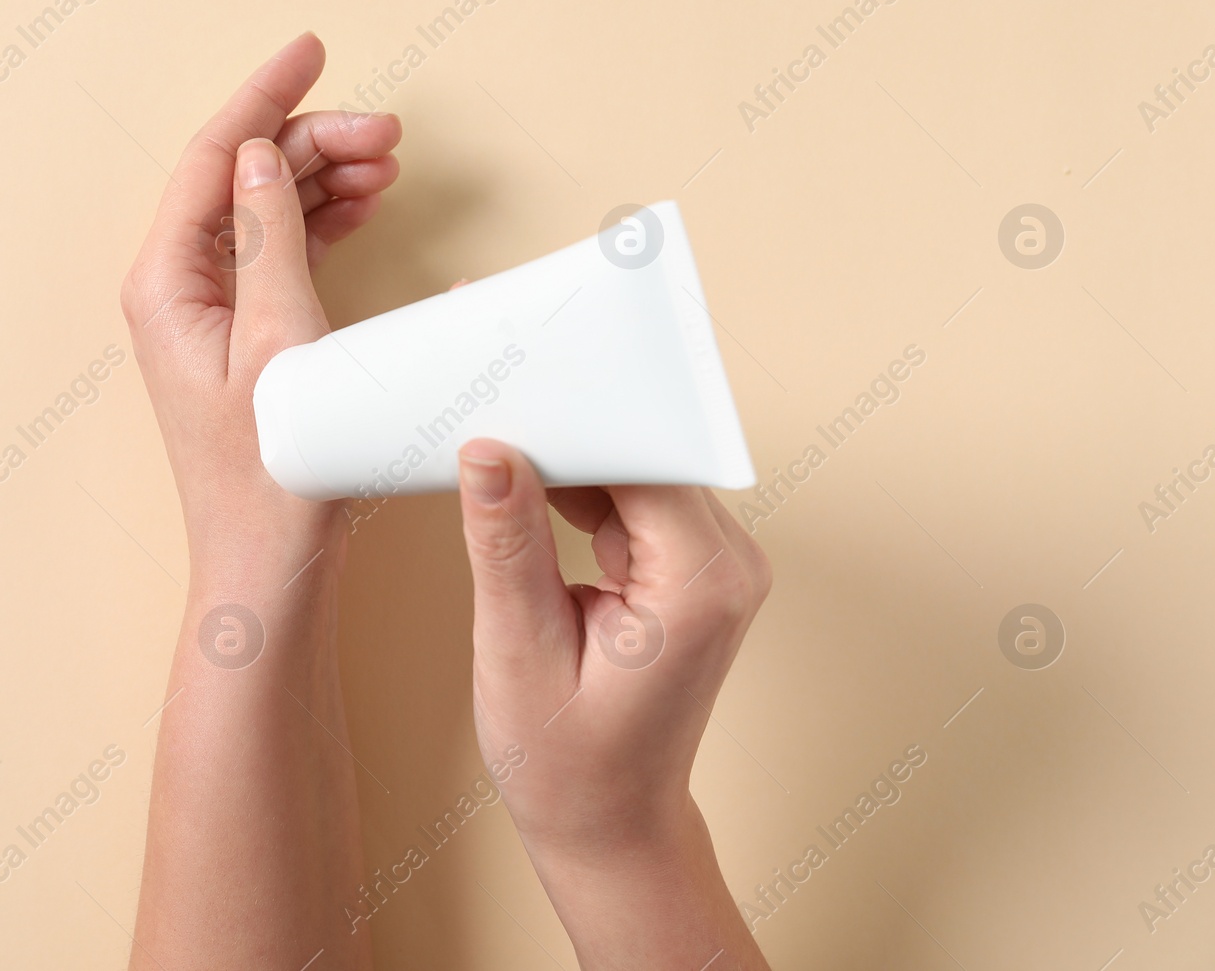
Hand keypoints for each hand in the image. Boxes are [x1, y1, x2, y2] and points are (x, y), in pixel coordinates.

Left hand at [120, 32, 401, 583]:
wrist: (268, 565)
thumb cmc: (269, 477)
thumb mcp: (279, 347)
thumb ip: (269, 242)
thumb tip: (259, 157)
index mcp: (166, 282)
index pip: (213, 157)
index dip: (265, 96)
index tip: (312, 48)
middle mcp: (177, 287)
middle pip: (244, 178)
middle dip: (313, 142)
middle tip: (388, 133)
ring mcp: (209, 311)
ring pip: (265, 211)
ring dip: (323, 179)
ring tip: (387, 164)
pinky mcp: (243, 335)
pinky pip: (279, 252)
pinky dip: (322, 222)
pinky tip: (362, 205)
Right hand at [457, 437, 772, 968]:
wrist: (611, 827)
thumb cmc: (569, 765)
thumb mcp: (518, 652)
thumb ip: (507, 545)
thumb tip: (488, 451)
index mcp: (700, 583)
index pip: (641, 456)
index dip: (576, 415)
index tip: (509, 386)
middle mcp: (726, 563)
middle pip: (644, 452)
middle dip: (566, 430)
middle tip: (488, 405)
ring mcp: (712, 564)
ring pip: (634, 470)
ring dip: (566, 459)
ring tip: (492, 449)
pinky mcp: (687, 567)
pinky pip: (631, 499)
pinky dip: (577, 491)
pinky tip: (522, 488)